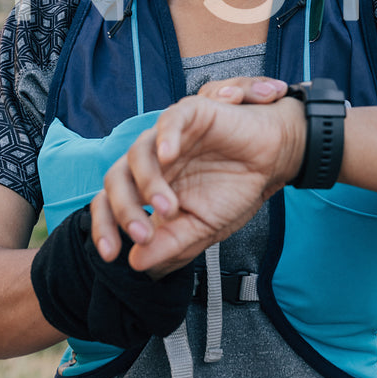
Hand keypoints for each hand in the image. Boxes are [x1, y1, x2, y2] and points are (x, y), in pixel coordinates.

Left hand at [88, 79, 304, 274]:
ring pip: (139, 153)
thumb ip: (170, 244)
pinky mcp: (190, 114)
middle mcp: (151, 161)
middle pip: (115, 178)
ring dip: (148, 184)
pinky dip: (166, 137)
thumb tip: (136, 262)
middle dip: (123, 210)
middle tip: (142, 235)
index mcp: (147, 188)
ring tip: (169, 208)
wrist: (272, 163)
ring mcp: (167, 137)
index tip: (110, 254)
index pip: (110, 203)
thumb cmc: (234, 191)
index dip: (104, 226)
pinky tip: (169, 156)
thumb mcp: (202, 228)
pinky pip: (170, 121)